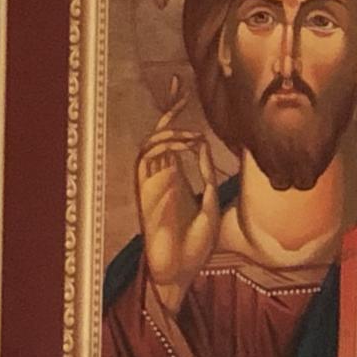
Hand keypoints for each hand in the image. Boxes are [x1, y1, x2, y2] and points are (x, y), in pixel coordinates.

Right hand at [136, 75, 220, 309]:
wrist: (180, 271)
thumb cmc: (194, 246)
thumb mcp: (209, 203)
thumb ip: (206, 174)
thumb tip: (202, 144)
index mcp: (173, 176)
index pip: (172, 136)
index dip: (173, 110)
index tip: (181, 85)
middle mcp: (159, 176)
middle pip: (159, 132)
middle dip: (168, 107)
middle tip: (180, 86)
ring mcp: (151, 184)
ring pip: (151, 142)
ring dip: (170, 131)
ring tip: (193, 136)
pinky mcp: (146, 192)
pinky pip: (147, 158)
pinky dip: (166, 145)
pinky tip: (187, 146)